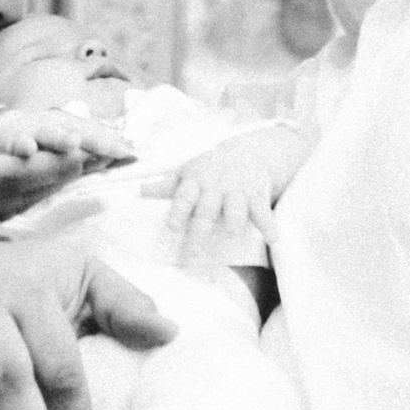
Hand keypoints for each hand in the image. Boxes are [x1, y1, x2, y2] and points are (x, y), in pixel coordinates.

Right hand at [0, 110, 120, 259]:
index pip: (6, 172)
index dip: (49, 162)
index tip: (85, 147)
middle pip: (21, 191)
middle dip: (66, 171)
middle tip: (110, 153)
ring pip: (14, 205)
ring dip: (53, 185)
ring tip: (93, 163)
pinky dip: (26, 198)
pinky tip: (49, 186)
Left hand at [146, 124, 307, 257]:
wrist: (246, 152)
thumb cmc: (209, 168)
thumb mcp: (187, 173)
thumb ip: (164, 186)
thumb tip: (135, 191)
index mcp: (196, 182)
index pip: (184, 197)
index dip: (178, 211)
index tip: (171, 227)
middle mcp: (216, 187)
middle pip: (206, 210)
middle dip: (200, 232)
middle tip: (192, 258)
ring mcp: (237, 191)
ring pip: (235, 206)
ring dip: (234, 217)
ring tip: (233, 230)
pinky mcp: (257, 196)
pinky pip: (264, 211)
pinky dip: (269, 225)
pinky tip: (274, 239)